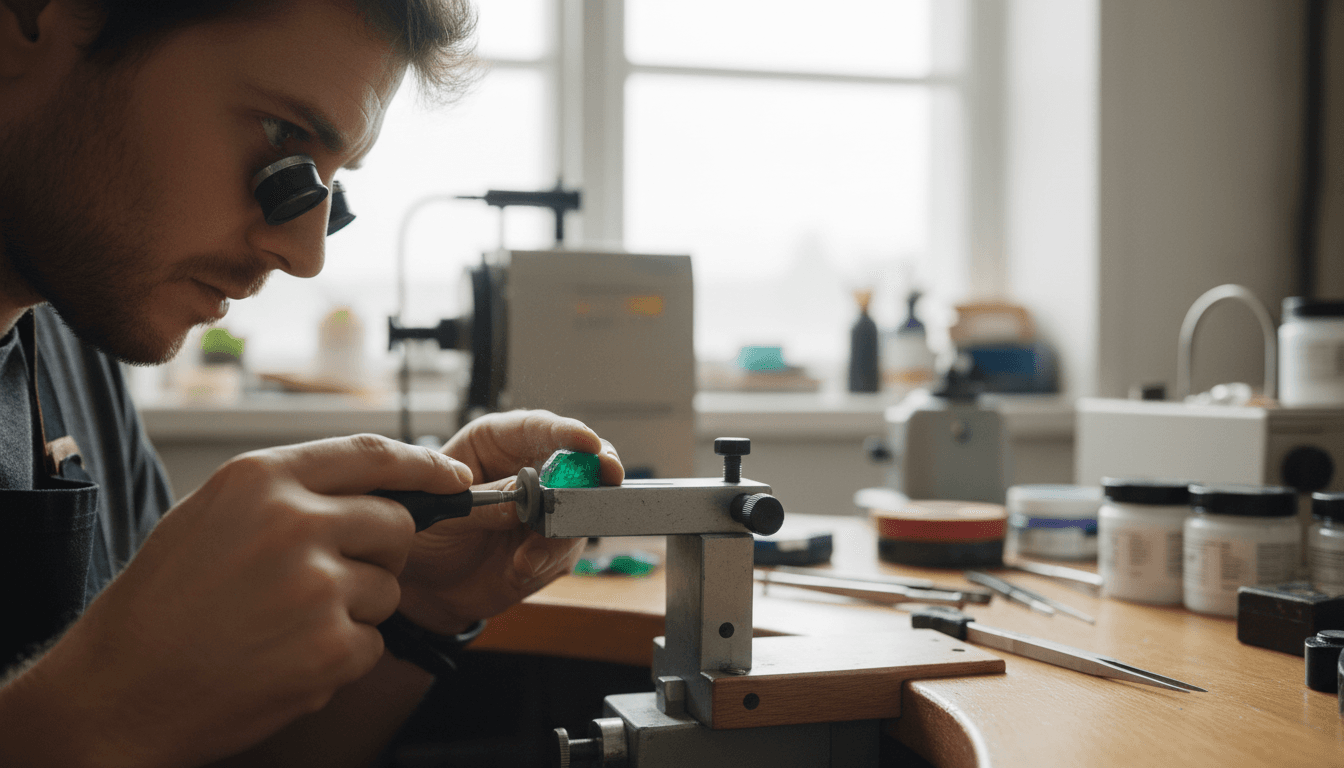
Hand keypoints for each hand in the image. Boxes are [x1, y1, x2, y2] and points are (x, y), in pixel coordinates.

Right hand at [25, 435, 471, 767]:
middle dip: (381, 552)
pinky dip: (342, 655)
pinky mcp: (330, 645)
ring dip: (355, 608)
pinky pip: (373, 640)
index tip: (454, 476)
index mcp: (260, 480)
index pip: (371, 454)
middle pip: (396, 524)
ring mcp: (315, 585)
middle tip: (331, 579)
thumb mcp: (212, 515)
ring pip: (388, 587)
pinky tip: (286, 658)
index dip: (424, 465)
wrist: (119, 691)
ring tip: (286, 624)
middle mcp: (293, 522)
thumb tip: (372, 486)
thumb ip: (288, 493)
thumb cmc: (162, 604)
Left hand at [395, 410, 623, 634]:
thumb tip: (526, 498)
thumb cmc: (425, 532)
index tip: (589, 443)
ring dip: (563, 533)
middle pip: (577, 460)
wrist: (425, 584)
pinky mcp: (552, 545)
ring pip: (579, 509)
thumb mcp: (443, 514)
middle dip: (595, 471)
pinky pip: (566, 550)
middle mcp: (529, 469)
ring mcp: (545, 508)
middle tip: (608, 480)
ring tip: (528, 556)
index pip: (537, 427)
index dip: (567, 432)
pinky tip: (521, 567)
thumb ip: (484, 503)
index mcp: (496, 443)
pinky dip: (548, 560)